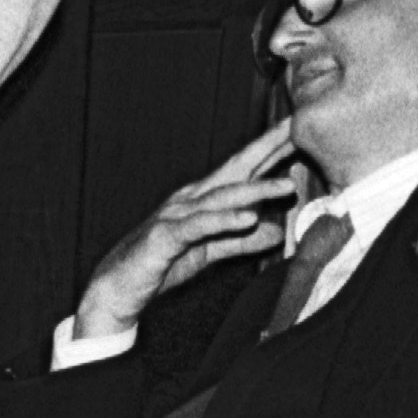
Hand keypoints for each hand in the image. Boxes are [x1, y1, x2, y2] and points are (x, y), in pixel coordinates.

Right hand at [72, 119, 297, 340]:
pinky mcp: (165, 236)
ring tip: (286, 186)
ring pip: (222, 196)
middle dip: (267, 148)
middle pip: (236, 169)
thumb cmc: (162, 265)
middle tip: (296, 129)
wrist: (116, 288)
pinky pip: (199, 226)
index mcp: (203, 199)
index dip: (272, 150)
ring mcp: (177, 214)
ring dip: (255, 190)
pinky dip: (224, 220)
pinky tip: (247, 218)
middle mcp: (192, 199)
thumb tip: (275, 232)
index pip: (244, 170)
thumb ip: (241, 241)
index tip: (300, 131)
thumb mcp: (210, 252)